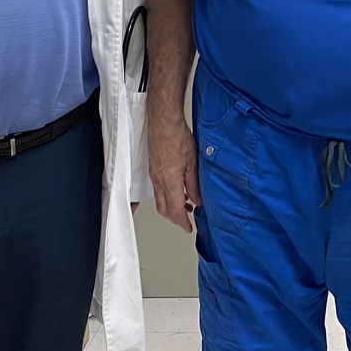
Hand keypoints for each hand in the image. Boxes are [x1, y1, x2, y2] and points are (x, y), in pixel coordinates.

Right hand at [148, 117, 200, 233]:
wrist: (163, 121)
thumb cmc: (176, 137)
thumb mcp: (193, 163)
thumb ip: (194, 185)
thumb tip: (197, 200)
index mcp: (170, 182)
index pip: (175, 210)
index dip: (182, 222)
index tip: (188, 228)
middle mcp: (159, 181)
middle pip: (164, 209)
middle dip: (175, 218)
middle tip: (186, 220)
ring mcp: (154, 174)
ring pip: (160, 200)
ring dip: (171, 206)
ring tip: (185, 204)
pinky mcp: (153, 168)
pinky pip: (158, 189)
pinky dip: (167, 195)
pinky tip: (177, 189)